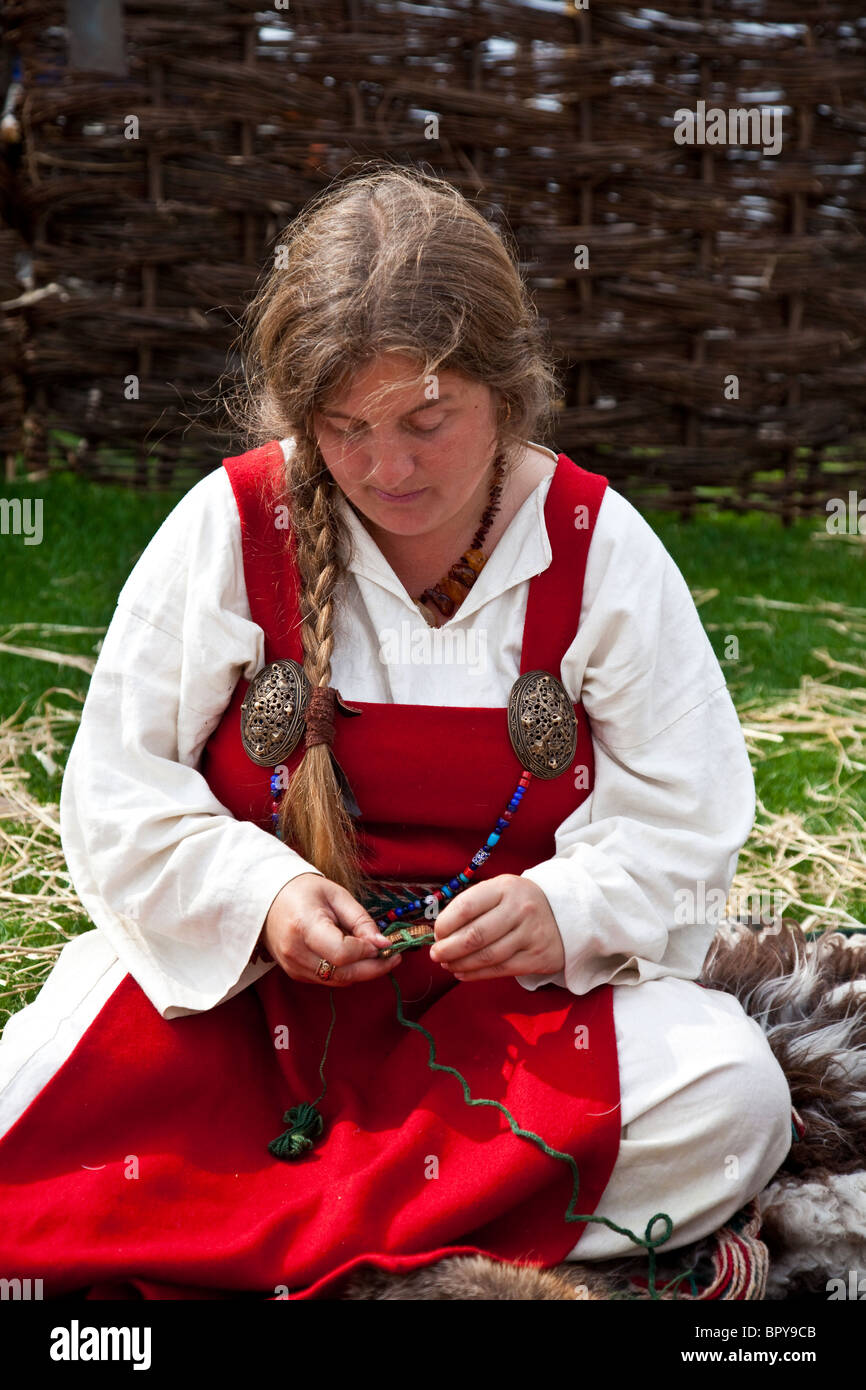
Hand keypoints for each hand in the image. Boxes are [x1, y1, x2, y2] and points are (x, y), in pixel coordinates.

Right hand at [262, 873, 402, 986]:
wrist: (268, 898)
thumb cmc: (305, 891)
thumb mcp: (337, 896)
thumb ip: (361, 920)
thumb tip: (383, 944)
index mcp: (304, 926)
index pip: (342, 953)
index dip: (366, 951)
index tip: (382, 943)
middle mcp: (295, 951)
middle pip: (342, 974)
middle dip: (373, 969)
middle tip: (393, 958)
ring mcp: (292, 966)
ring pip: (337, 981)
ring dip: (362, 972)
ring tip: (377, 955)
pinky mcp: (294, 973)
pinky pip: (328, 980)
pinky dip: (346, 972)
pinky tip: (355, 957)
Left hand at [428, 874, 564, 980]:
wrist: (566, 913)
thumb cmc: (519, 903)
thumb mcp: (500, 891)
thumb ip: (472, 906)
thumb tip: (440, 933)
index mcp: (505, 887)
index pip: (467, 906)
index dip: (445, 924)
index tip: (436, 934)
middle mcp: (520, 909)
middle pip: (475, 935)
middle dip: (448, 948)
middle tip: (435, 955)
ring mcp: (530, 934)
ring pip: (486, 956)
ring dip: (460, 963)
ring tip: (447, 964)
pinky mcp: (537, 957)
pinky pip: (501, 970)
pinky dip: (477, 974)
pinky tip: (463, 973)